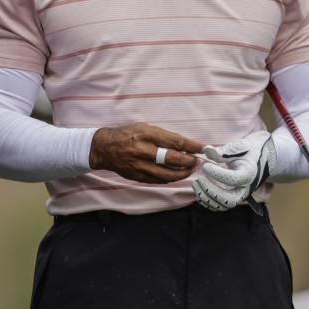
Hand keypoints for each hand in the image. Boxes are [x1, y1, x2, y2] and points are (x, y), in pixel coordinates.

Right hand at [89, 122, 205, 183]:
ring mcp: (141, 166)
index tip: (204, 148)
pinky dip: (171, 177)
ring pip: (169, 174)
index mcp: (146, 135)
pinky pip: (160, 180)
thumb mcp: (145, 128)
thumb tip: (184, 145)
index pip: (176, 142)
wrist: (105, 149)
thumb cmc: (127, 135)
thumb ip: (164, 136)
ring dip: (183, 172)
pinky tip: (175, 173)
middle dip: (190, 161)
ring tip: (189, 168)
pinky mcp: (139, 177)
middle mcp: (143, 151)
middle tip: (196, 160)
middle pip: (174, 160)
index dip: (193, 146)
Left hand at [192, 130, 275, 211]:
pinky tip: (198, 188)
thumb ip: (222, 151)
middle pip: (229, 200)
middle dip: (210, 191)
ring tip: (195, 182)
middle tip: (199, 178)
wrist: (259, 159)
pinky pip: (218, 206)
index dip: (217, 174)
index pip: (233, 180)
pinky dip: (206, 201)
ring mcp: (238, 196)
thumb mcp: (237, 148)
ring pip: (222, 206)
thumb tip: (206, 150)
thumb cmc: (246, 151)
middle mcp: (245, 189)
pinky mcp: (231, 198)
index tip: (205, 165)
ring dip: (206, 197)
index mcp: (248, 174)